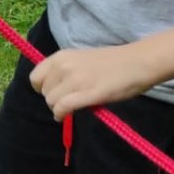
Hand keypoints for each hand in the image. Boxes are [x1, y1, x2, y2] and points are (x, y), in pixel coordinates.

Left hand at [30, 42, 158, 117]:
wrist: (139, 62)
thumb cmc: (114, 62)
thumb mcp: (82, 60)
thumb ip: (66, 71)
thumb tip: (56, 89)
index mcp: (61, 56)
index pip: (35, 77)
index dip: (41, 88)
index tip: (52, 93)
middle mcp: (64, 66)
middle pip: (44, 92)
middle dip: (53, 99)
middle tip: (67, 102)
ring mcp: (75, 80)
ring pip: (51, 101)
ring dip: (58, 108)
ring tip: (70, 109)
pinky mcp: (87, 93)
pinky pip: (62, 107)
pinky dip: (61, 115)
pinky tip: (65, 117)